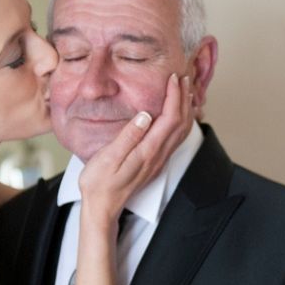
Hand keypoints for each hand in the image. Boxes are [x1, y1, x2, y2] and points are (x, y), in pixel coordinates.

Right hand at [78, 73, 192, 228]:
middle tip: (183, 78)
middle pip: (181, 123)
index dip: (174, 96)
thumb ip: (128, 136)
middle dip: (184, 98)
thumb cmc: (99, 183)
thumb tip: (145, 116)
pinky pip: (175, 138)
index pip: (169, 118)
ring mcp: (158, 160)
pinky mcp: (154, 162)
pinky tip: (175, 115)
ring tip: (184, 91)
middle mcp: (158, 156)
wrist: (102, 207)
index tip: (173, 78)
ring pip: (181, 131)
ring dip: (185, 109)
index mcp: (147, 151)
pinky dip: (180, 121)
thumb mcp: (108, 158)